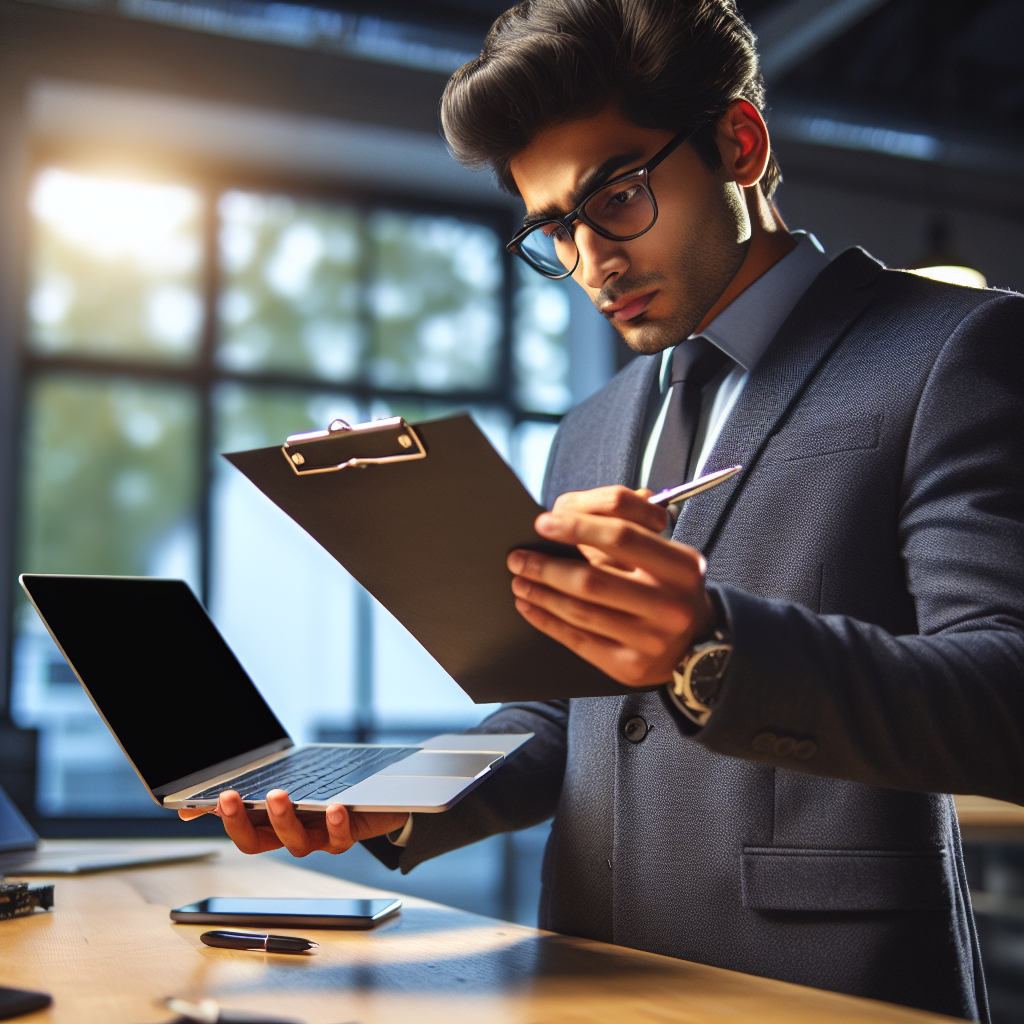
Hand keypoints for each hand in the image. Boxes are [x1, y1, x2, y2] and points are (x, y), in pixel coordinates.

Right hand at [178, 790, 407, 855]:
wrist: (376, 802)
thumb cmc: (323, 795)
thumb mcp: (284, 789)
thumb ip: (245, 795)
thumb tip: (188, 807)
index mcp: (272, 823)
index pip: (239, 827)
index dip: (223, 817)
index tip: (212, 796)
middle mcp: (291, 835)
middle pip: (259, 842)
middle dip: (241, 821)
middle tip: (230, 797)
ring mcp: (318, 839)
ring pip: (297, 843)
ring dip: (284, 820)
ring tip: (277, 796)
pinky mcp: (348, 835)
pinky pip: (339, 839)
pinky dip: (336, 825)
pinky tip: (335, 807)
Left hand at [507, 485, 713, 686]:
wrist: (698, 642)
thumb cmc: (668, 587)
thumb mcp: (662, 551)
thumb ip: (622, 526)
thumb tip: (565, 513)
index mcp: (681, 566)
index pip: (622, 536)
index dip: (577, 526)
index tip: (543, 523)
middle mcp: (670, 605)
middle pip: (594, 579)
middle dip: (546, 566)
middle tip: (519, 557)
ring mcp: (651, 639)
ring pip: (581, 611)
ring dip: (541, 593)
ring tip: (519, 580)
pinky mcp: (631, 666)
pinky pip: (578, 640)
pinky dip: (547, 621)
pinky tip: (530, 606)